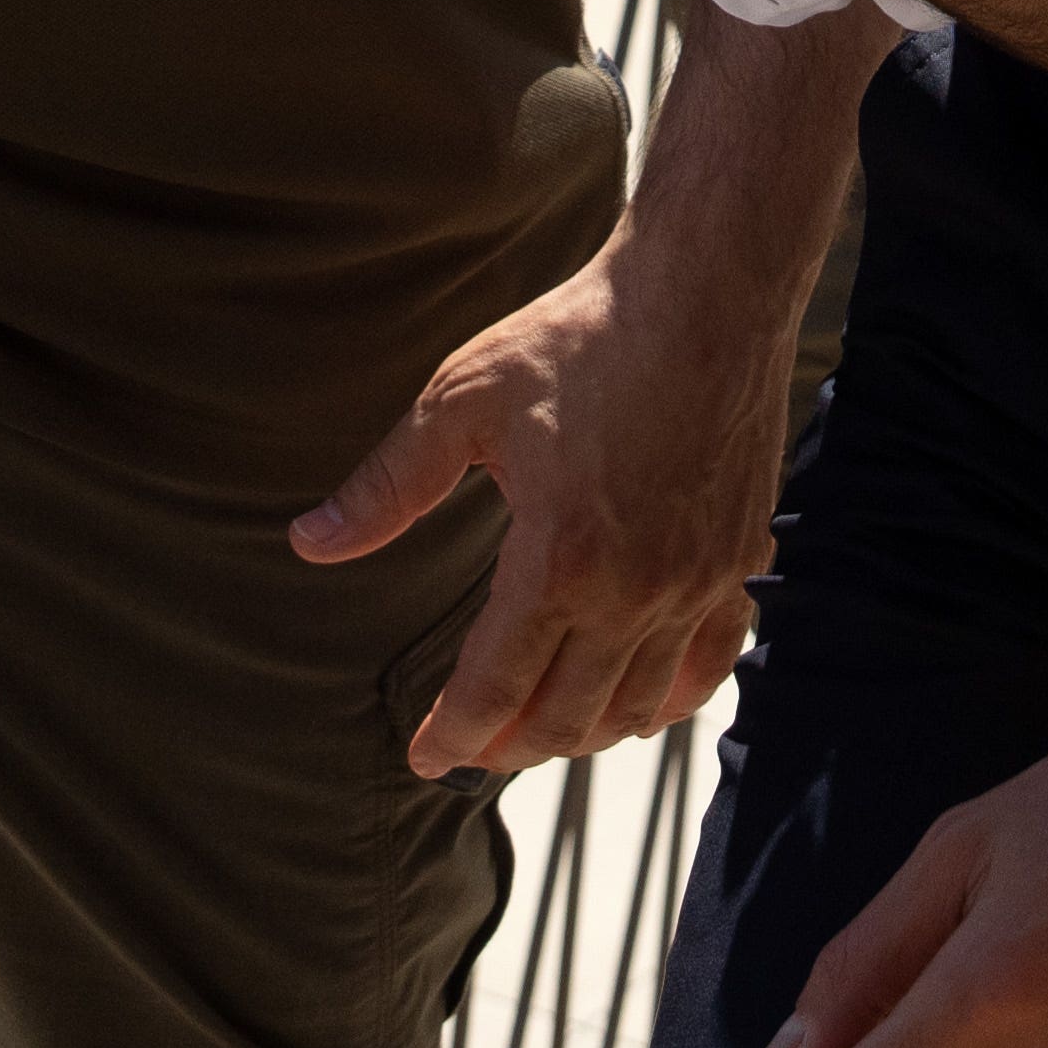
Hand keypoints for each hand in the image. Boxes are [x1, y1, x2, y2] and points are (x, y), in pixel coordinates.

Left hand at [295, 236, 789, 781]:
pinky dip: (665, 702)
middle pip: (563, 719)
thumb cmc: (578, 338)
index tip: (422, 756)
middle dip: (505, 745)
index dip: (450, 736)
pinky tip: (634, 700)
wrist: (705, 291)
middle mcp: (633, 592)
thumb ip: (388, 486)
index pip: (493, 691)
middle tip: (469, 743)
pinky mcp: (739, 561)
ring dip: (580, 734)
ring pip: (635, 709)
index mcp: (557, 561)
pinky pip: (707, 668)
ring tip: (537, 725)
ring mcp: (696, 583)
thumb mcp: (462, 401)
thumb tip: (307, 542)